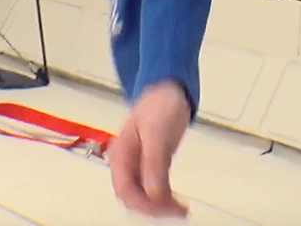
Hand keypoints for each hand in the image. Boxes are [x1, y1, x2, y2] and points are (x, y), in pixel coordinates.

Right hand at [109, 81, 191, 217]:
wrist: (169, 90)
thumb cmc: (160, 104)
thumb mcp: (157, 132)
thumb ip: (154, 163)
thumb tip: (154, 192)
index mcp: (121, 154)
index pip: (125, 190)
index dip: (143, 204)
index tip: (164, 207)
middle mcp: (126, 162)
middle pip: (132, 197)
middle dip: (152, 208)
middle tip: (175, 211)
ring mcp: (137, 164)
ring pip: (143, 196)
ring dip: (159, 206)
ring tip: (179, 210)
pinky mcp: (150, 164)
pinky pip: (153, 189)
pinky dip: (164, 198)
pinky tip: (175, 201)